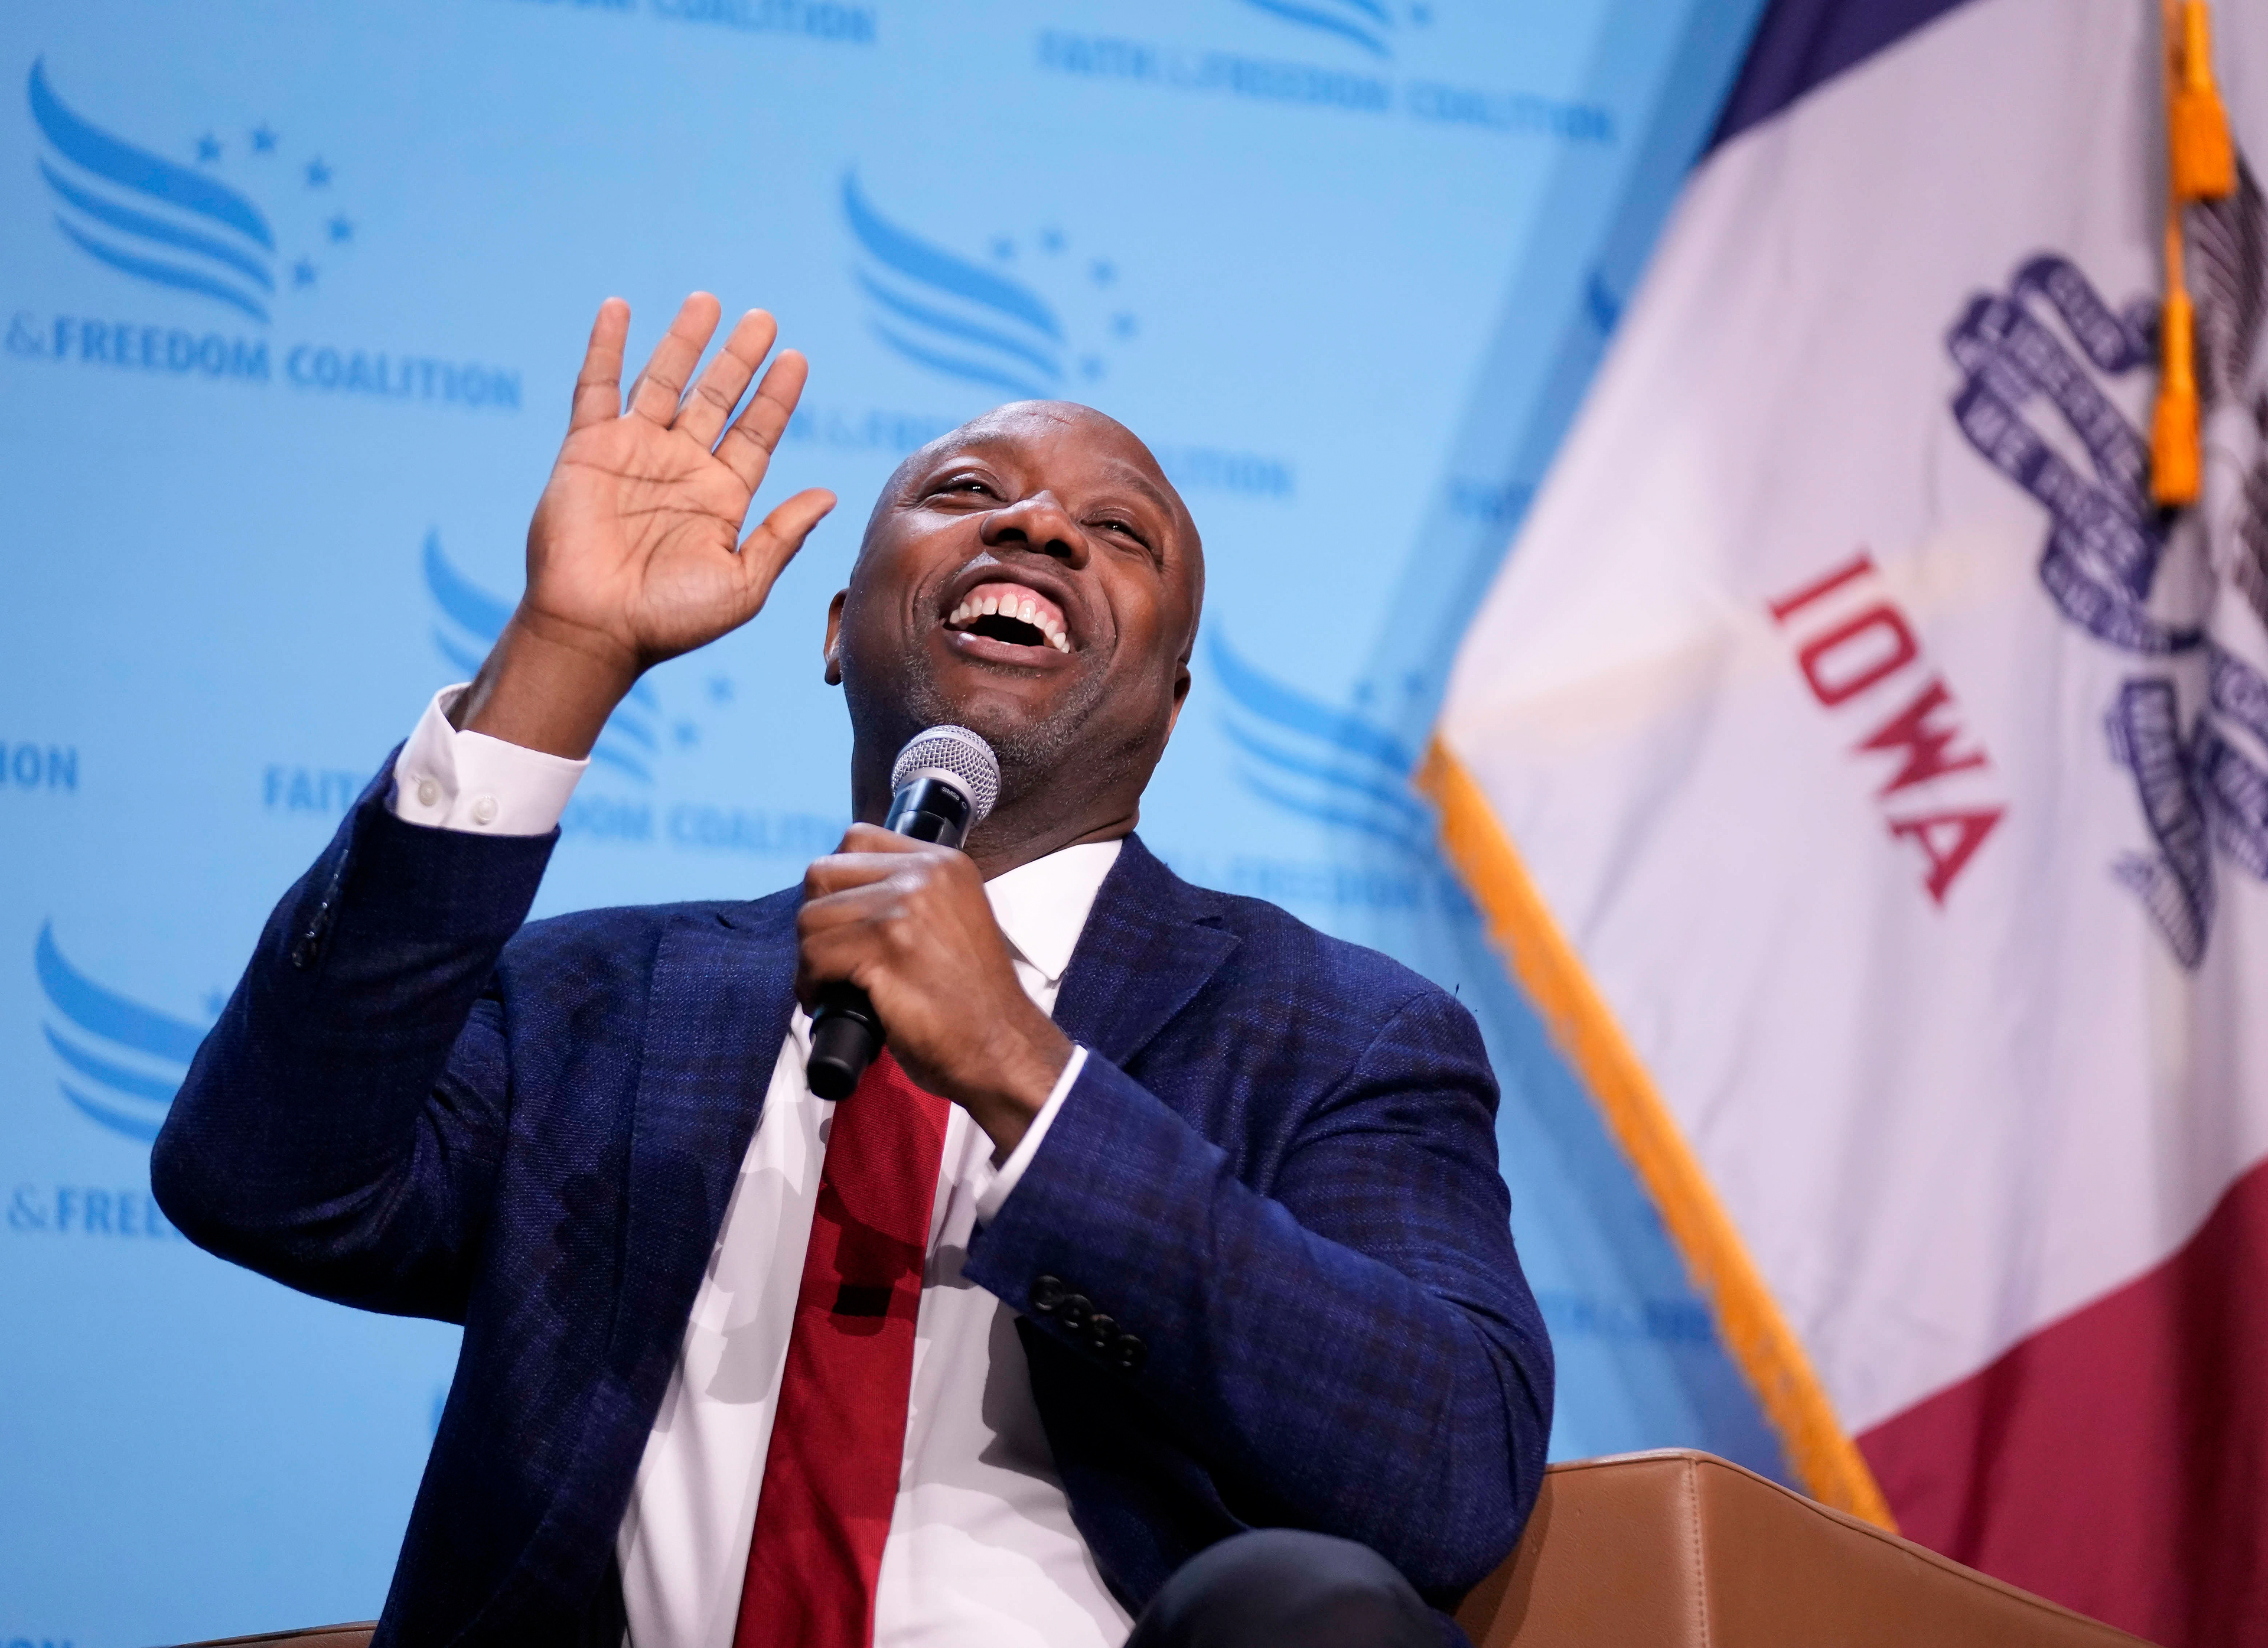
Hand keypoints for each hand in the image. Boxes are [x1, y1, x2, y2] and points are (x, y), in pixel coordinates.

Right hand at [454, 294, 836, 756]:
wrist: (596, 629)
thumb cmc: (669, 620)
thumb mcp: (743, 583)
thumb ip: (782, 536)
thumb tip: (829, 495)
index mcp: (722, 498)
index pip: (756, 433)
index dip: (776, 396)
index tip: (796, 359)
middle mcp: (681, 469)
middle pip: (716, 398)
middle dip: (739, 358)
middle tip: (764, 318)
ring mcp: (634, 454)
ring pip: (664, 381)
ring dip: (685, 341)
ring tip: (708, 301)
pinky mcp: (588, 449)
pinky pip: (596, 387)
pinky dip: (606, 346)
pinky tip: (619, 308)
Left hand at [797, 826, 1073, 1151]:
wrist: (1001, 1046)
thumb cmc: (972, 999)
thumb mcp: (952, 920)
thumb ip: (910, 896)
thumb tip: (842, 896)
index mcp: (942, 863)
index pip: (855, 840)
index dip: (835, 883)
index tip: (842, 921)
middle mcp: (924, 875)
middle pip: (823, 873)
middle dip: (816, 918)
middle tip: (829, 955)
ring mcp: (905, 909)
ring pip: (811, 918)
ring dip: (809, 957)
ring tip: (828, 984)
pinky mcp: (887, 950)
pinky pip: (815, 956)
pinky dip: (810, 983)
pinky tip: (827, 1001)